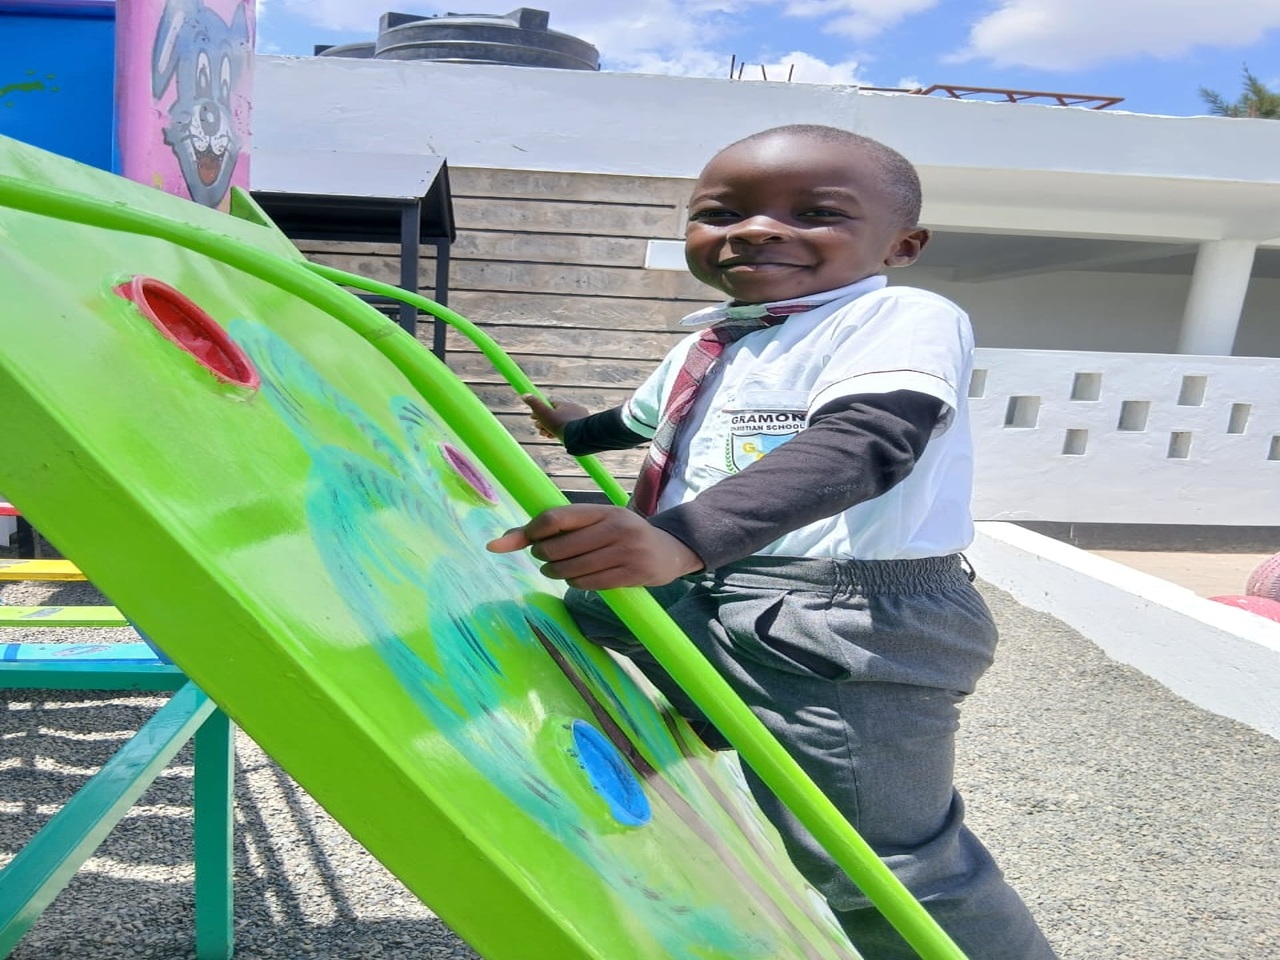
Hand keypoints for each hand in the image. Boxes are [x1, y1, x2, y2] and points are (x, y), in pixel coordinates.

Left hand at [486, 504, 703, 588]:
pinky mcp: (630, 575)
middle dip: (542, 556)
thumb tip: (498, 542)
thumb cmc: (622, 533)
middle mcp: (615, 528)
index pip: (555, 518)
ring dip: (555, 572)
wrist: (669, 550)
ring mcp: (624, 553)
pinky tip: (575, 578)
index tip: (522, 540)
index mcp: (603, 510)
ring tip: (555, 569)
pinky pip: (587, 584)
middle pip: (558, 547)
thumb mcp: (597, 521)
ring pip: (571, 569)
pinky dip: (574, 583)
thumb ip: (556, 526)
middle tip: (543, 557)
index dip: (530, 531)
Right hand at [523, 394, 589, 440]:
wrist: (579, 437)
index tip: (532, 417)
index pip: (549, 404)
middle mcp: (574, 410)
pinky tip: (554, 437)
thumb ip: (534, 404)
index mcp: (565, 404)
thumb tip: (525, 395)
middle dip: (543, 422)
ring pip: (561, 423)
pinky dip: (560, 433)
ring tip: (545, 434)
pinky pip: (568, 430)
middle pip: (554, 415)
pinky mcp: (582, 430)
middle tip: (539, 428)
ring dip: (550, 429)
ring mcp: (579, 420)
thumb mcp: (545, 414)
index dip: (539, 410)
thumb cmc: (561, 425)